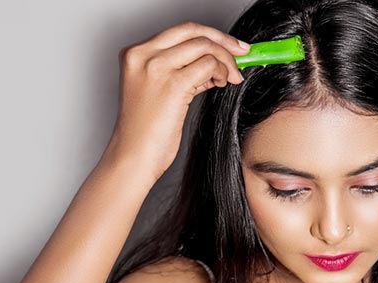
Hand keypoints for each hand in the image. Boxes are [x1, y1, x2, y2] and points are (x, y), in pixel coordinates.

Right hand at [104, 21, 248, 181]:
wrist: (134, 156)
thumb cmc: (145, 131)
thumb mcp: (159, 92)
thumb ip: (181, 72)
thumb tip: (211, 63)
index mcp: (135, 54)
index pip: (179, 31)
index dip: (209, 36)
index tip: (228, 45)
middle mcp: (142, 55)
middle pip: (192, 31)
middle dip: (223, 40)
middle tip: (242, 52)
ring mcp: (156, 68)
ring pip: (204, 46)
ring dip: (225, 61)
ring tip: (229, 78)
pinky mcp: (172, 84)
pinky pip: (208, 65)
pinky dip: (221, 72)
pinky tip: (221, 83)